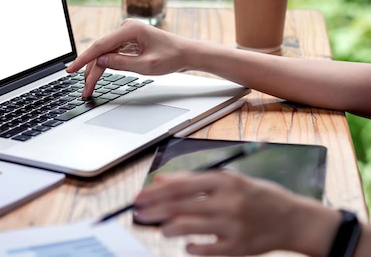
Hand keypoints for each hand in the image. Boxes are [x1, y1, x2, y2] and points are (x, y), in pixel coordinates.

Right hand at [65, 20, 192, 97]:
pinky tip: (97, 77)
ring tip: (89, 87)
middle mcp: (126, 28)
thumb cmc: (172, 57)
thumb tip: (100, 62)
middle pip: (100, 51)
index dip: (83, 60)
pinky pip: (112, 53)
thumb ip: (121, 63)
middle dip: (90, 71)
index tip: (70, 69)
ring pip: (105, 53)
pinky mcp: (129, 41)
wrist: (187, 54)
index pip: (100, 46)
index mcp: (130, 29)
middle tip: (84, 89)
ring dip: (97, 70)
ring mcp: (127, 34)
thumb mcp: (146, 66)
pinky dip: (105, 65)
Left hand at [132, 171, 339, 255]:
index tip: (139, 197)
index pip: (180, 186)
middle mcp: (227, 202)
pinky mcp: (238, 247)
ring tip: (163, 229)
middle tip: (138, 214)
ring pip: (187, 228)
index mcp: (224, 180)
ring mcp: (233, 226)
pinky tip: (186, 244)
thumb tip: (160, 181)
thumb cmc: (255, 196)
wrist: (292, 219)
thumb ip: (193, 180)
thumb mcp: (228, 180)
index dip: (155, 192)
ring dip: (168, 229)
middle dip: (153, 211)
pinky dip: (190, 247)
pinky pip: (204, 250)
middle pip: (179, 207)